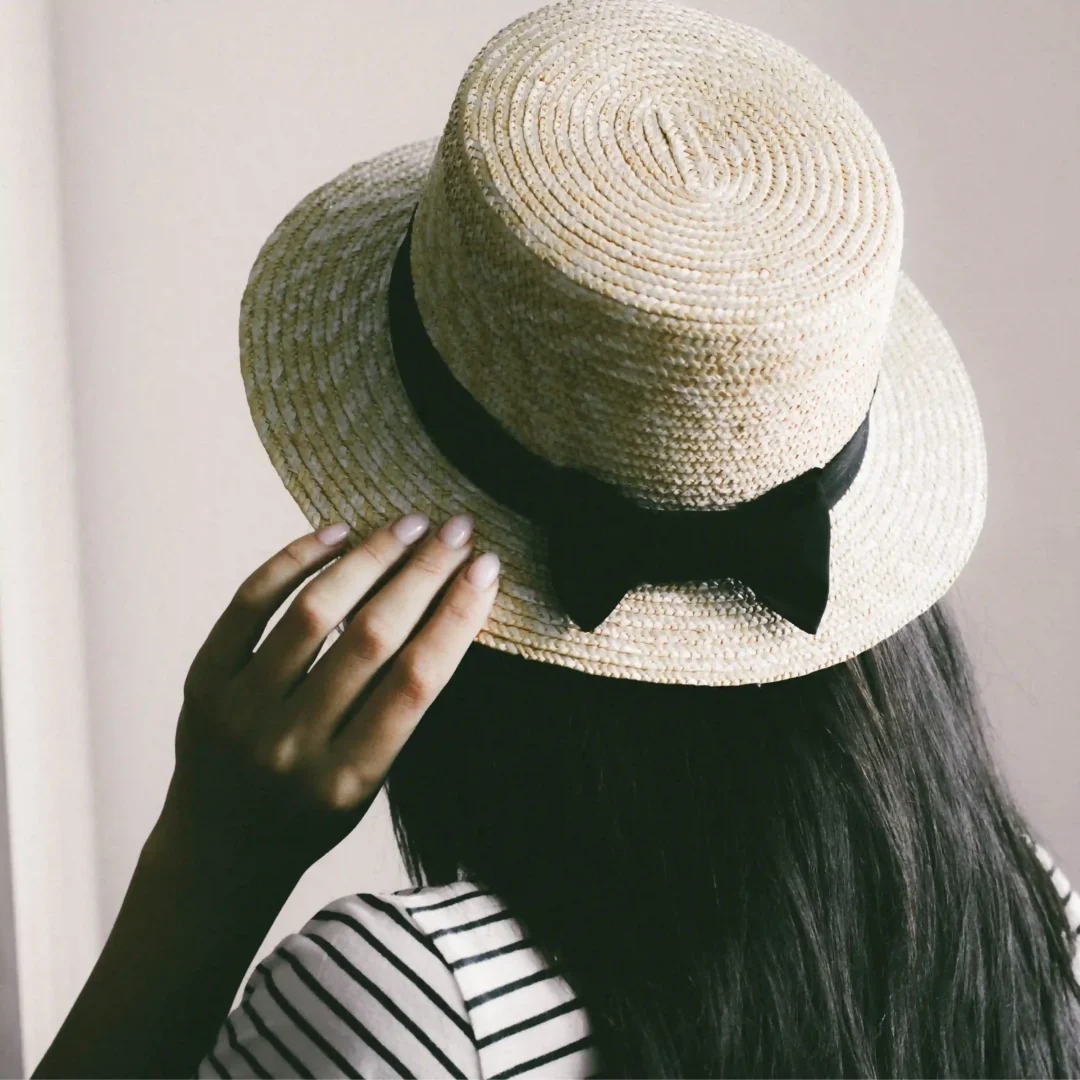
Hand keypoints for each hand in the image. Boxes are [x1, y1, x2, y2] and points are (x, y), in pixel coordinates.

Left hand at [144, 511, 498, 885]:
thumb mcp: (369, 784)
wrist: (221, 848)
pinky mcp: (201, 683)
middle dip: (423, 574)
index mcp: (347, 780)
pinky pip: (249, 604)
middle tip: (457, 531)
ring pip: (313, 612)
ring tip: (409, 525)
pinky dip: (296, 561)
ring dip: (370, 558)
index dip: (456, 616)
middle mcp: (290, 745)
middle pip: (370, 638)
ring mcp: (239, 712)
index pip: (416, 682)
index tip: (486, 569)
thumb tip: (446, 602)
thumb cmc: (314, 813)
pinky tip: (338, 534)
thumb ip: (398, 709)